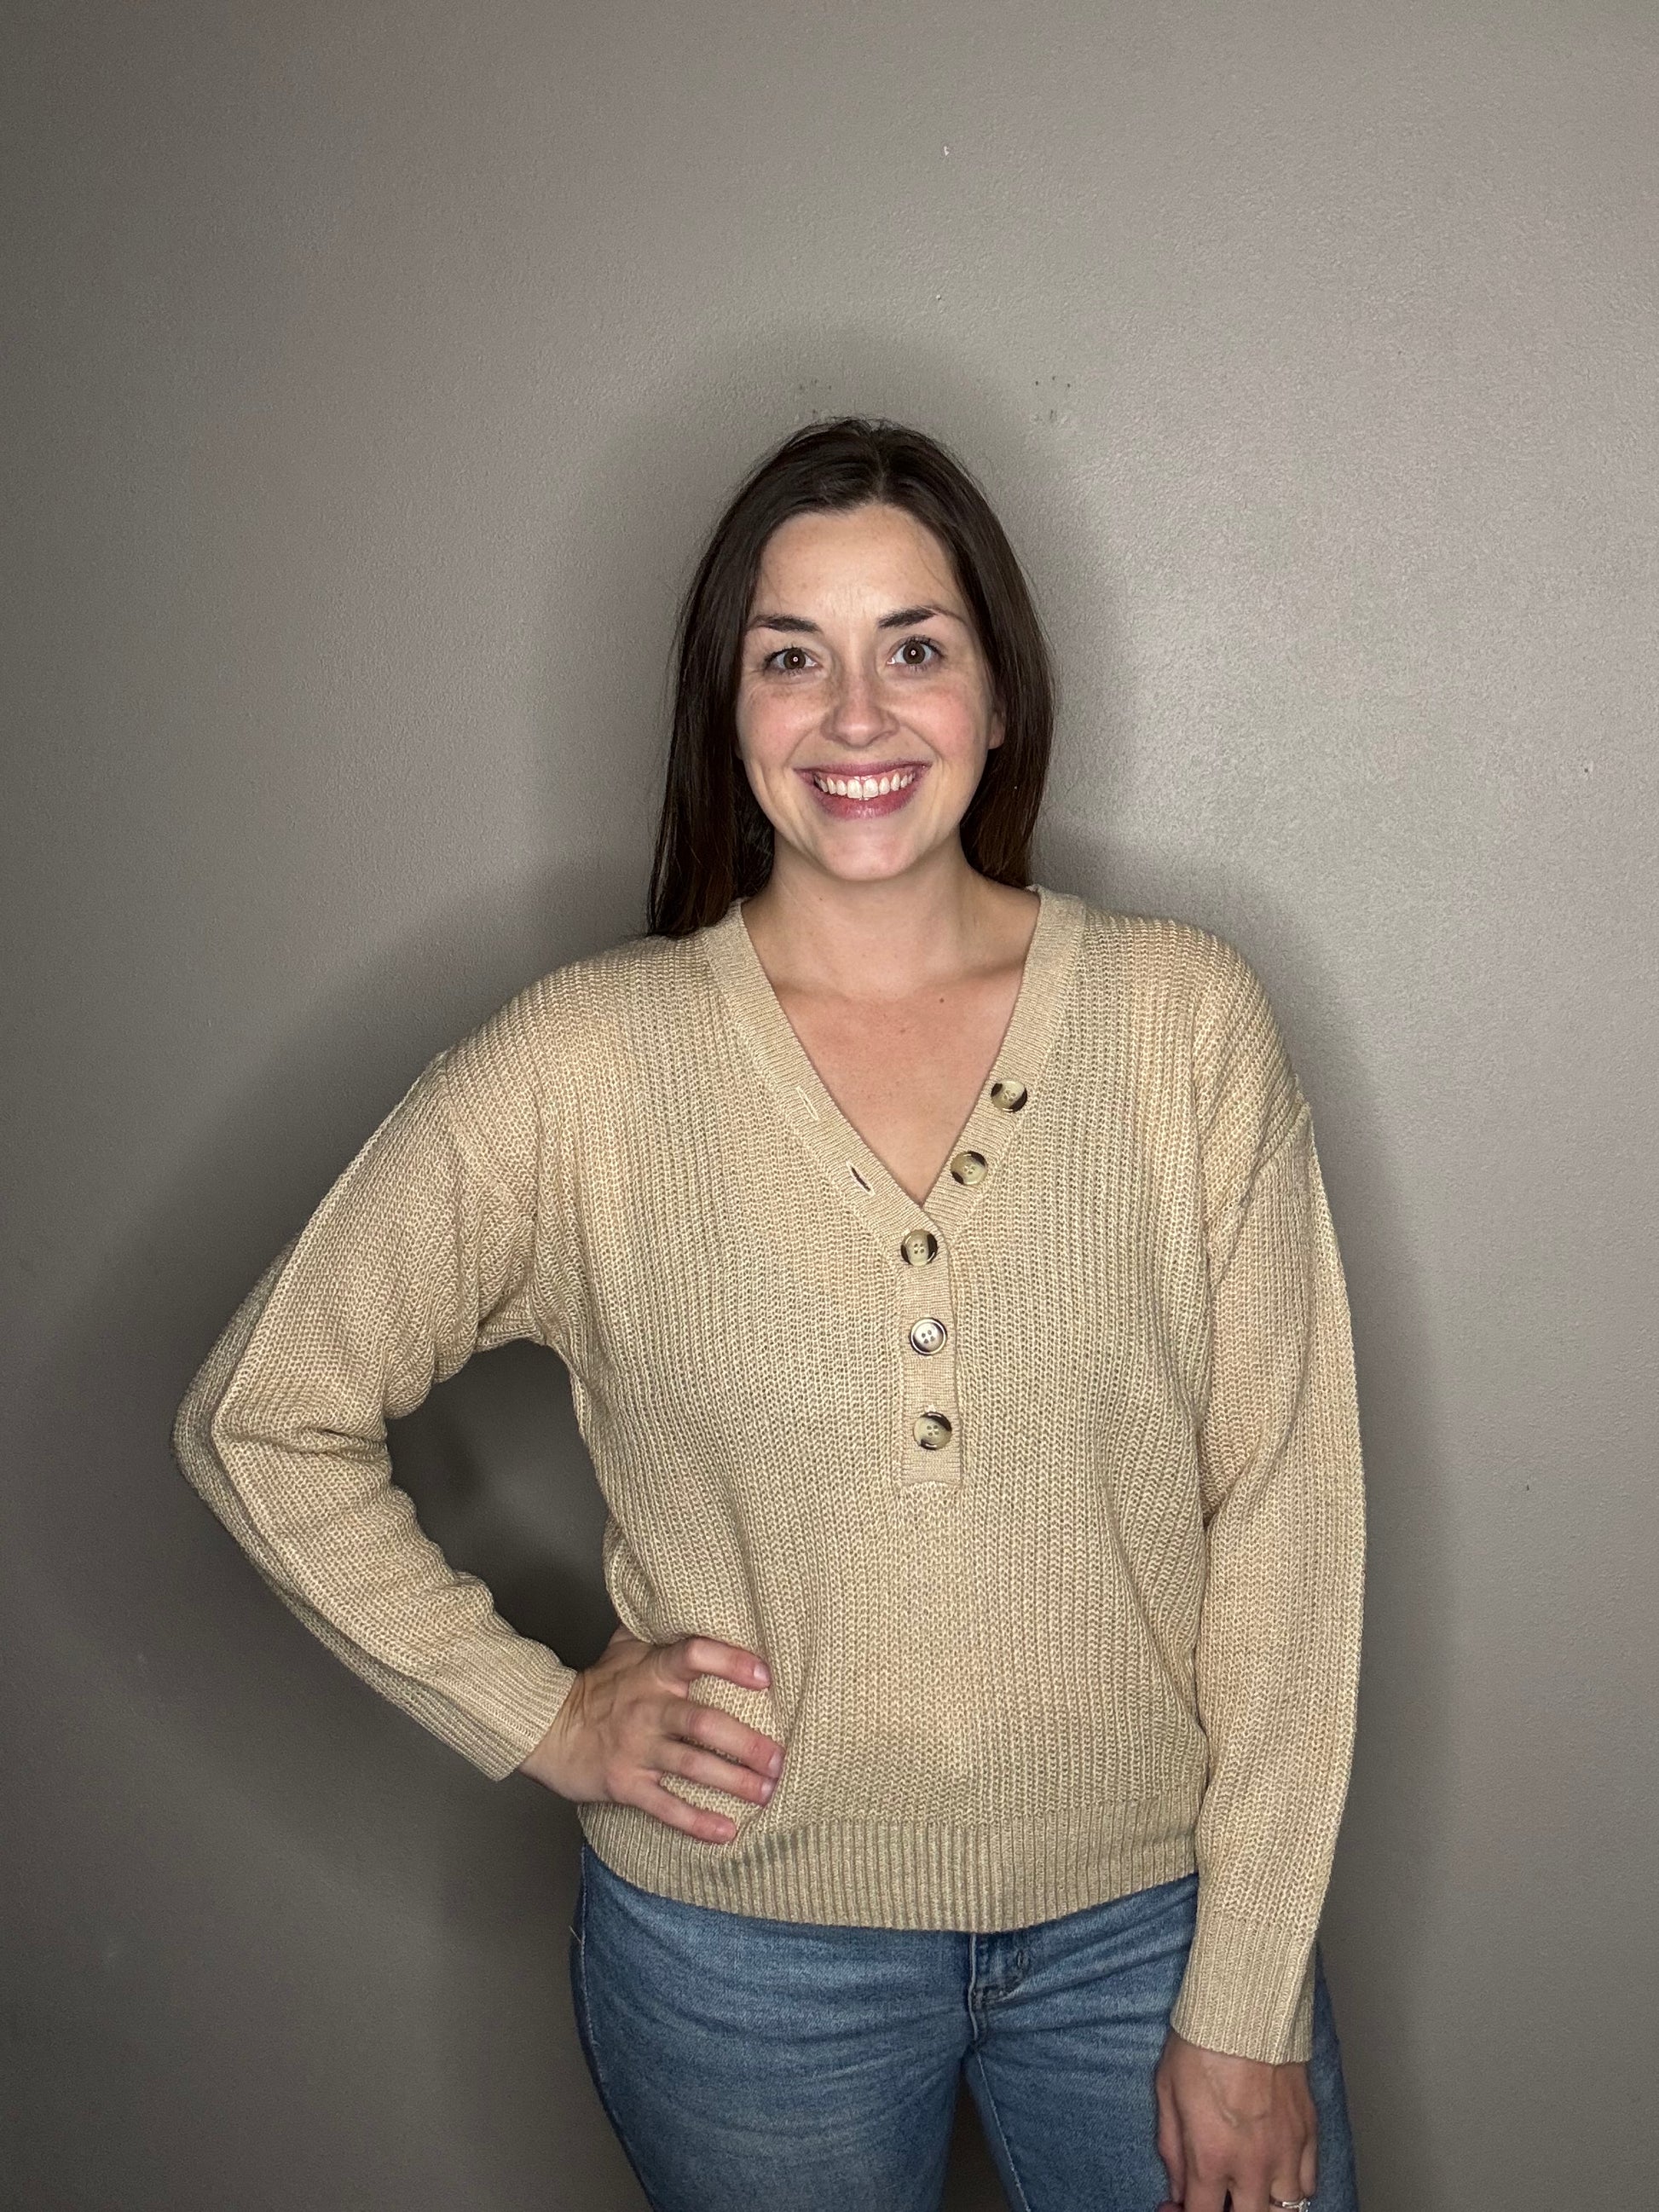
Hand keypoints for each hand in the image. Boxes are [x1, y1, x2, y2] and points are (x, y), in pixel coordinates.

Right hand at [516, 1625, 784, 1843]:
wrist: (548, 1728)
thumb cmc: (597, 1684)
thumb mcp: (623, 1644)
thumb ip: (658, 1623)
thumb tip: (690, 1591)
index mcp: (651, 1671)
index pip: (693, 1655)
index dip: (730, 1663)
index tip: (765, 1677)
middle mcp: (648, 1710)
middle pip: (702, 1723)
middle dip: (746, 1743)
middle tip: (780, 1758)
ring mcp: (637, 1749)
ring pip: (691, 1767)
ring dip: (733, 1782)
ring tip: (767, 1792)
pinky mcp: (625, 1785)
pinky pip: (665, 1807)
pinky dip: (696, 1822)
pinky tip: (727, 1832)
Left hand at [1154, 2027, 1316, 2211]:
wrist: (1245, 2005)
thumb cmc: (1202, 2042)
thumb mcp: (1167, 2093)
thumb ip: (1172, 2149)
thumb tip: (1178, 2187)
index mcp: (1212, 2156)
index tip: (1178, 2207)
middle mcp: (1253, 2164)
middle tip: (1215, 2198)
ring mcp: (1287, 2151)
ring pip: (1287, 2211)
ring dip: (1264, 2207)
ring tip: (1247, 2193)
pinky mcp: (1309, 2132)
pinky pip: (1309, 2184)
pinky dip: (1293, 2189)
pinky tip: (1275, 2177)